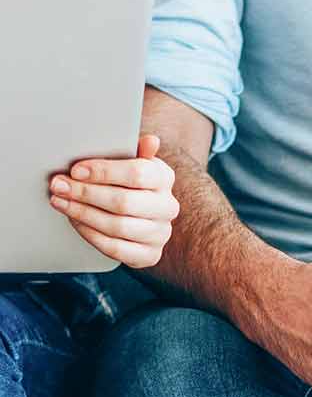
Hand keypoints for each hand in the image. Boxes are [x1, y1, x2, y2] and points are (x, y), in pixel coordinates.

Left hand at [48, 133, 179, 268]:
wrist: (137, 216)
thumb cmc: (126, 183)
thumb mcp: (129, 161)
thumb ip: (134, 150)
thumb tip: (151, 141)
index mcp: (163, 178)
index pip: (138, 174)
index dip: (103, 172)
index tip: (76, 170)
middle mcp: (167, 207)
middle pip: (124, 202)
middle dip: (85, 193)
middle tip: (58, 186)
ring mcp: (160, 233)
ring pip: (118, 226)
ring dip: (82, 213)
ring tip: (60, 202)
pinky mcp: (150, 255)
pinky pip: (116, 248)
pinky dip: (90, 235)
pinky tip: (75, 221)